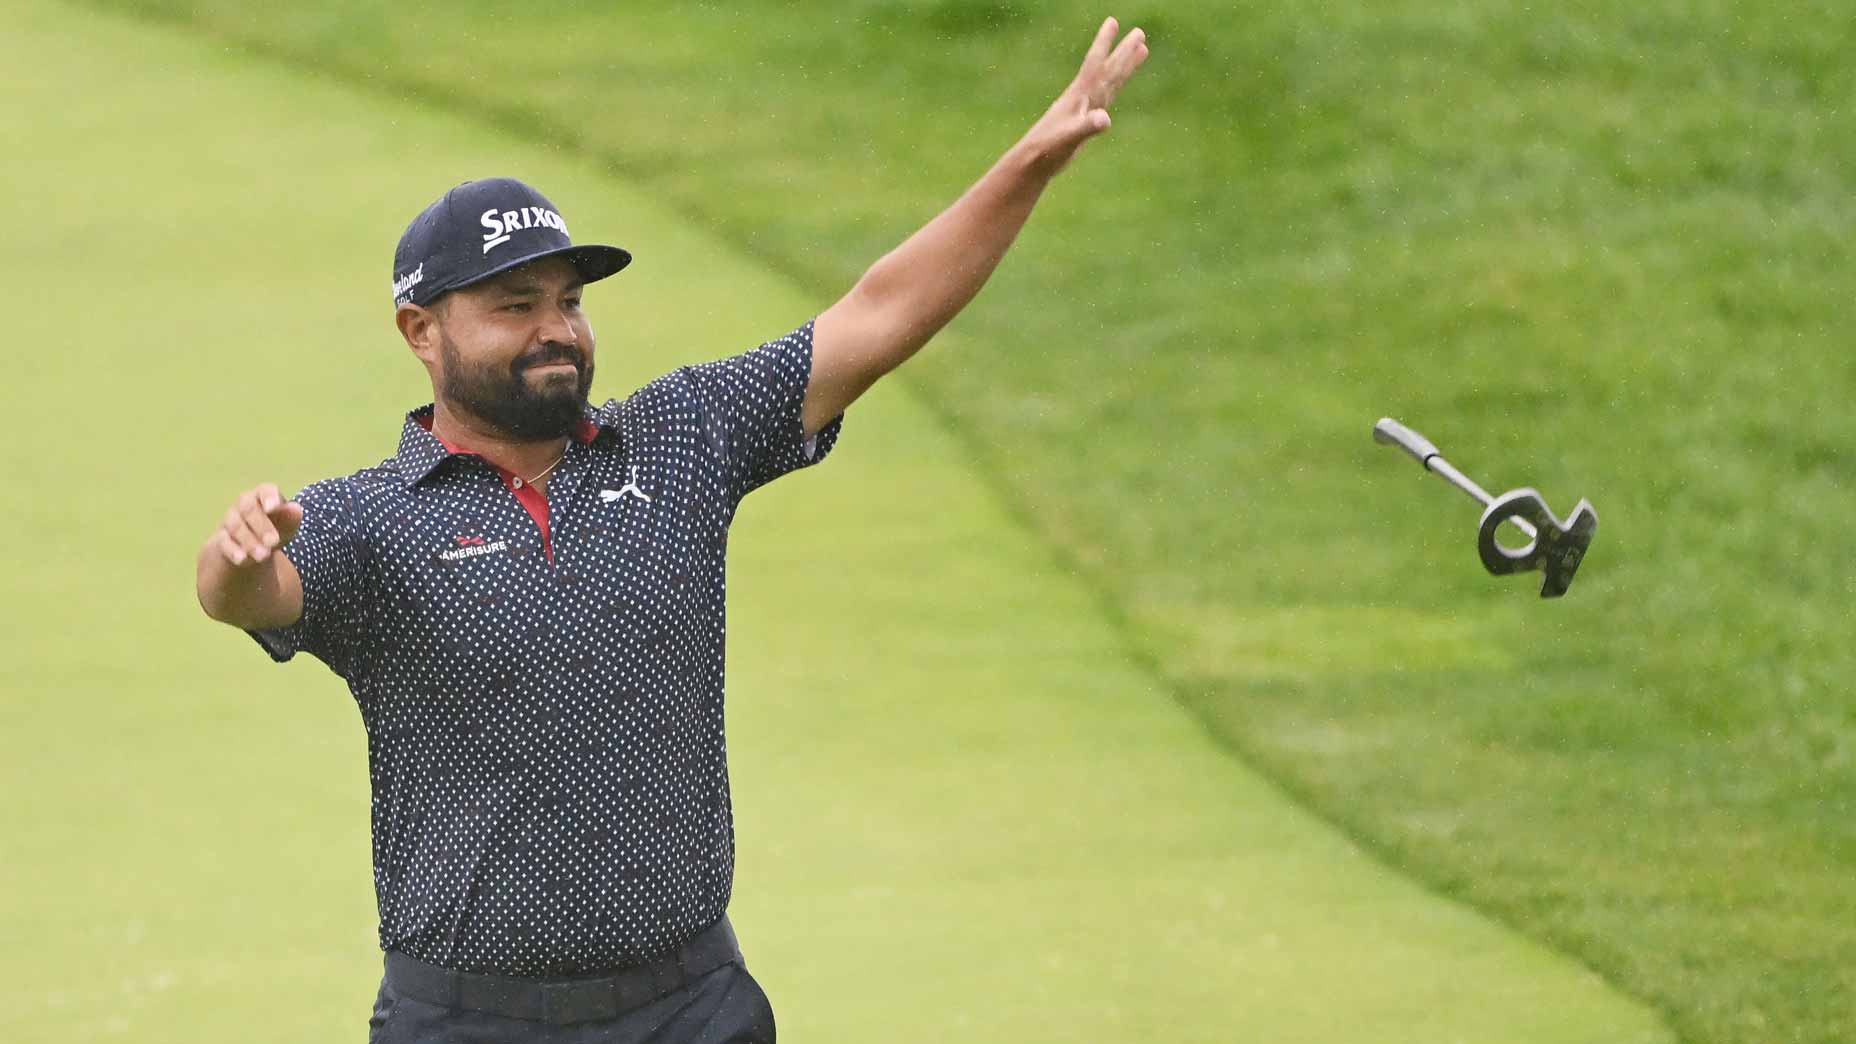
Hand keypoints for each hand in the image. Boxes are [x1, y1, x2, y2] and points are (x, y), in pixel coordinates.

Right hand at [210, 483, 303, 566]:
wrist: (254, 546)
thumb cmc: (277, 528)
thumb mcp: (288, 525)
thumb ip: (291, 517)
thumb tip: (295, 509)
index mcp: (263, 495)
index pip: (265, 490)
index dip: (269, 497)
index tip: (273, 508)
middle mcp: (244, 503)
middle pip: (249, 510)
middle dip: (262, 527)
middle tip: (274, 542)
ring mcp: (230, 519)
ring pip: (236, 527)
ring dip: (250, 542)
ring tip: (264, 556)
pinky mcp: (221, 538)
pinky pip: (224, 542)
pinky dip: (233, 551)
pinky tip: (242, 559)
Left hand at [1025, 17, 1149, 169]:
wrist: (1034, 162)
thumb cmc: (1048, 150)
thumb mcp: (1069, 138)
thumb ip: (1087, 127)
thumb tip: (1105, 119)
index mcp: (1079, 96)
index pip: (1095, 64)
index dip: (1104, 43)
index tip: (1113, 21)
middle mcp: (1084, 97)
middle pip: (1108, 68)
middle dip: (1123, 51)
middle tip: (1140, 31)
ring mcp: (1085, 107)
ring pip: (1110, 80)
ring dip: (1125, 65)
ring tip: (1142, 49)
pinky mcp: (1086, 119)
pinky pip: (1106, 97)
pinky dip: (1115, 87)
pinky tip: (1118, 83)